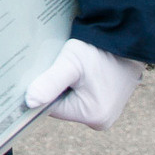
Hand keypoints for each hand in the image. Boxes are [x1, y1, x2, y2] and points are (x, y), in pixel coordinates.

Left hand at [23, 38, 146, 130]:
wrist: (125, 35)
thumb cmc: (100, 49)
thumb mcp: (71, 63)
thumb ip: (50, 82)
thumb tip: (29, 102)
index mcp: (93, 116)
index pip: (52, 108)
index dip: (43, 90)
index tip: (38, 73)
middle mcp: (102, 119)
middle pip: (63, 104)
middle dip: (55, 87)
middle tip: (53, 65)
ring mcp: (108, 111)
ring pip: (72, 98)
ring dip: (66, 83)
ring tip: (66, 65)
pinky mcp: (110, 100)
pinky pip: (84, 94)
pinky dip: (77, 82)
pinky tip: (77, 67)